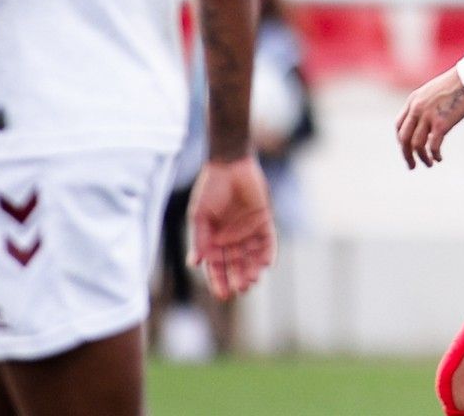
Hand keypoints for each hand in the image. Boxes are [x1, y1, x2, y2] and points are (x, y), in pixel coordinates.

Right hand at [188, 157, 275, 300]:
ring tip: (251, 281)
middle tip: (240, 290)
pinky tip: (267, 264)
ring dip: (252, 269)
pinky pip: (268, 241)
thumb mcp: (199, 216)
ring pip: (252, 257)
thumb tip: (195, 263)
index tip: (222, 296)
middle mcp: (232, 239)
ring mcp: (249, 231)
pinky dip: (268, 252)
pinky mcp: (264, 221)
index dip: (219, 281)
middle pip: (236, 265)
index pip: (217, 267)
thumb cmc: (210, 190)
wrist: (229, 166)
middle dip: (238, 278)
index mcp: (214, 240)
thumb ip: (199, 239)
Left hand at [395, 68, 463, 168]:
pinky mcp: (441, 123)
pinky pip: (433, 146)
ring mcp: (428, 116)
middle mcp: (416, 109)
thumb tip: (430, 120)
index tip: (408, 149)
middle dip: (406, 154)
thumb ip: (427, 104)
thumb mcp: (435, 91)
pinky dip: (434, 155)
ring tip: (429, 164)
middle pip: (403, 138)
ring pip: (416, 145)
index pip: (399, 125)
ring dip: (421, 158)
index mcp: (413, 100)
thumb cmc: (458, 83)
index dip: (402, 140)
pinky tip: (439, 158)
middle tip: (411, 165)